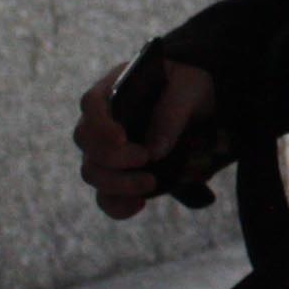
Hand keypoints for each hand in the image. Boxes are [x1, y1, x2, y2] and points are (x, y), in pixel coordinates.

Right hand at [76, 56, 215, 221]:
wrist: (203, 104)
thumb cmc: (191, 83)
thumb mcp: (190, 84)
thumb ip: (172, 111)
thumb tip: (155, 150)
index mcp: (114, 88)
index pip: (91, 103)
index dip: (100, 123)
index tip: (121, 138)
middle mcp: (103, 120)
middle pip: (84, 140)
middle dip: (112, 156)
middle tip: (146, 159)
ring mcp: (107, 150)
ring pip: (91, 172)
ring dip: (116, 183)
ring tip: (150, 183)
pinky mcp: (119, 176)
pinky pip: (105, 197)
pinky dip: (117, 205)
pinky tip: (139, 204)